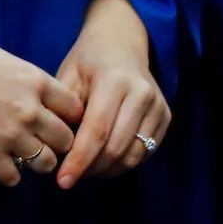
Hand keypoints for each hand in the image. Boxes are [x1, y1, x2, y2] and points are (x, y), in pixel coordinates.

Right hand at [0, 21, 85, 186]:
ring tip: (21, 152)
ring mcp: (9, 133)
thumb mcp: (3, 58)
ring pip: (45, 163)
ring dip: (36, 160)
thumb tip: (38, 98)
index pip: (75, 109)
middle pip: (66, 140)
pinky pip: (13, 177)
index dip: (68, 116)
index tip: (57, 119)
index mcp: (35, 80)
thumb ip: (26, 81)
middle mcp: (29, 109)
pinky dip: (8, 173)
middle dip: (56, 142)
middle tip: (41, 140)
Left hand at [54, 0, 170, 184]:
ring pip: (133, 155)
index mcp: (114, 81)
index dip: (79, 160)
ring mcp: (158, 107)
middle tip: (70, 175)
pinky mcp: (166, 117)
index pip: (97, 131)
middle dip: (91, 168)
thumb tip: (57, 149)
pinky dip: (123, 163)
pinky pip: (145, 152)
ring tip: (85, 169)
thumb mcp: (69, 75)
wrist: (121, 42)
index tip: (62, 181)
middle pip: (117, 147)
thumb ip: (64, 110)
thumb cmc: (88, 60)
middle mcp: (142, 94)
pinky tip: (104, 161)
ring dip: (107, 169)